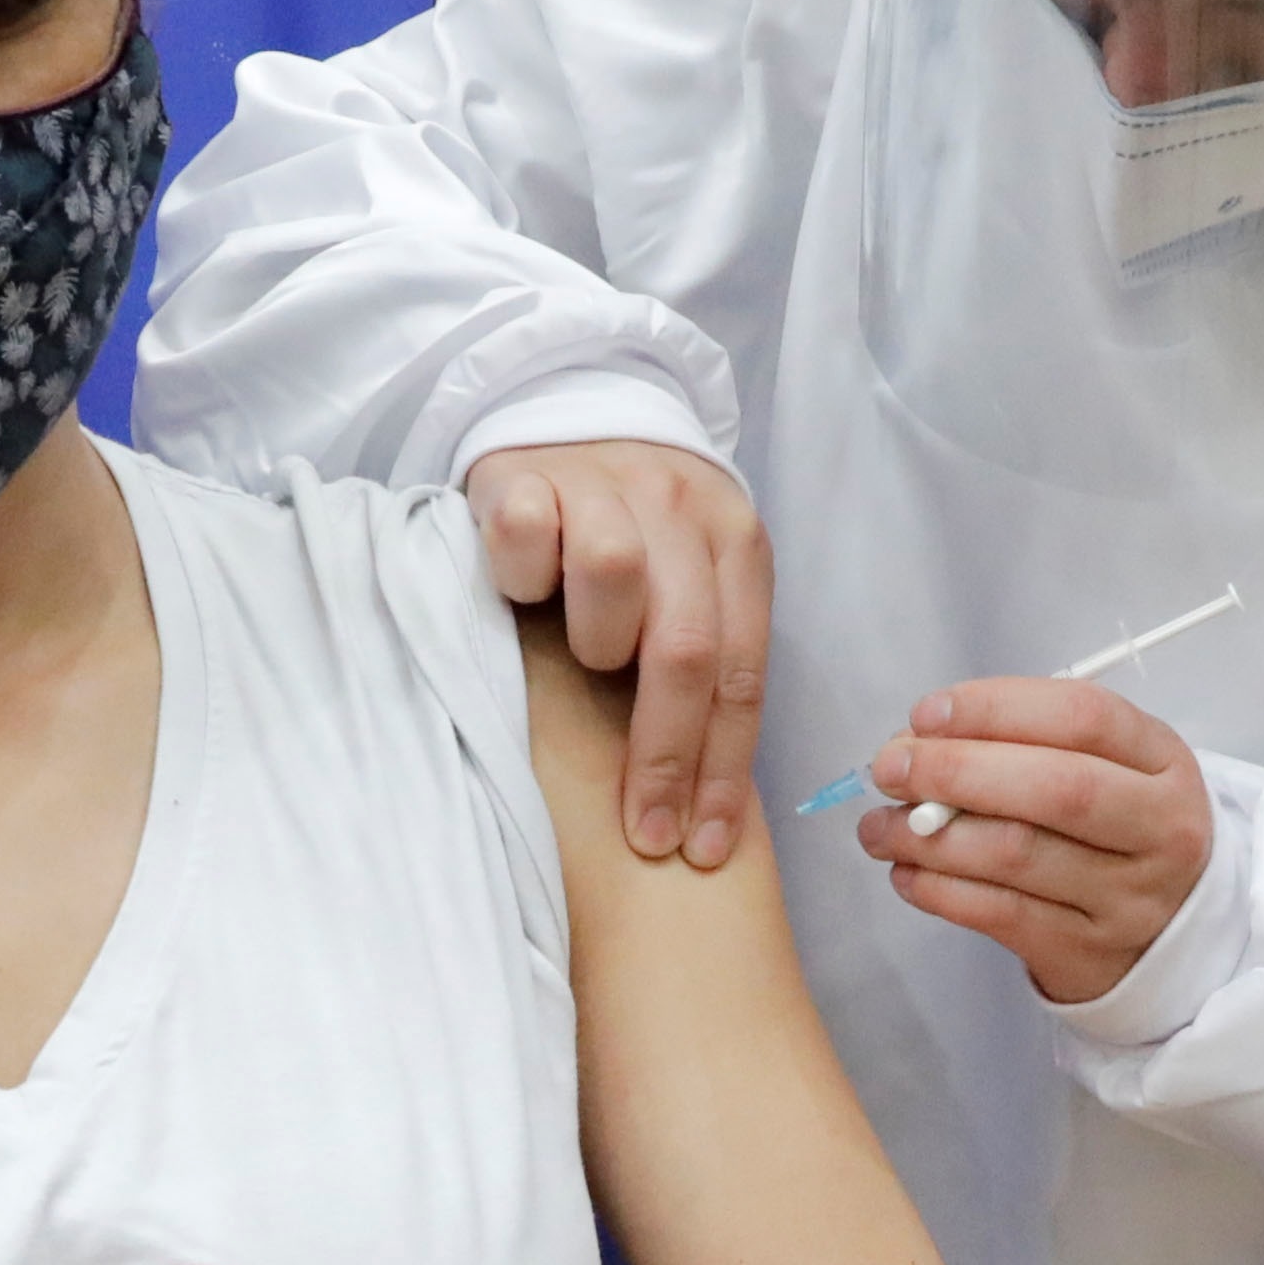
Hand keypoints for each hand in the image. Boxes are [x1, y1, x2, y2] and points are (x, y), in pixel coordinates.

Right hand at [466, 439, 772, 870]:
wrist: (565, 416)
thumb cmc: (629, 536)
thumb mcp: (688, 585)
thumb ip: (704, 659)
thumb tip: (710, 800)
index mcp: (737, 543)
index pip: (742, 673)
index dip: (725, 770)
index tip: (706, 848)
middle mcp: (682, 506)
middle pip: (686, 648)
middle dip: (666, 757)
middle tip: (646, 833)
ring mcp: (605, 482)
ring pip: (614, 580)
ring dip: (597, 642)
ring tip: (580, 656)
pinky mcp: (528, 473)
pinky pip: (530, 537)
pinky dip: (524, 577)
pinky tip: (521, 594)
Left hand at [852, 676, 1215, 1008]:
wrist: (1169, 930)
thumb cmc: (1115, 828)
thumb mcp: (1105, 768)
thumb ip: (1023, 744)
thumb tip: (917, 745)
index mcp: (1163, 762)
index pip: (1083, 717)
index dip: (996, 708)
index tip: (926, 714)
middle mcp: (1159, 829)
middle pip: (1055, 788)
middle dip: (956, 770)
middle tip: (890, 768)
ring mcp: (1128, 897)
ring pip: (1018, 854)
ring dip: (931, 836)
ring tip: (880, 826)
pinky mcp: (1088, 952)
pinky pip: (1001, 915)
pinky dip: (940, 890)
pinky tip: (907, 872)